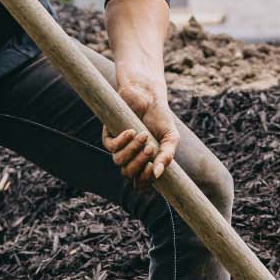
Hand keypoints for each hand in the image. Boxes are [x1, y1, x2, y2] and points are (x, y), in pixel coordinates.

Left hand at [103, 72, 178, 186]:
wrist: (149, 96)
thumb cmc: (160, 118)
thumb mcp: (170, 138)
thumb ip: (167, 156)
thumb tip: (158, 174)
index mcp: (145, 162)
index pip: (140, 182)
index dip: (143, 181)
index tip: (151, 170)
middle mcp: (131, 158)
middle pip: (128, 173)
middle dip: (139, 163)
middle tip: (151, 148)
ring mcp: (119, 148)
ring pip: (119, 161)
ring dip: (132, 150)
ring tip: (143, 136)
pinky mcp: (109, 136)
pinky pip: (111, 147)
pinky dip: (122, 140)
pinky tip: (132, 131)